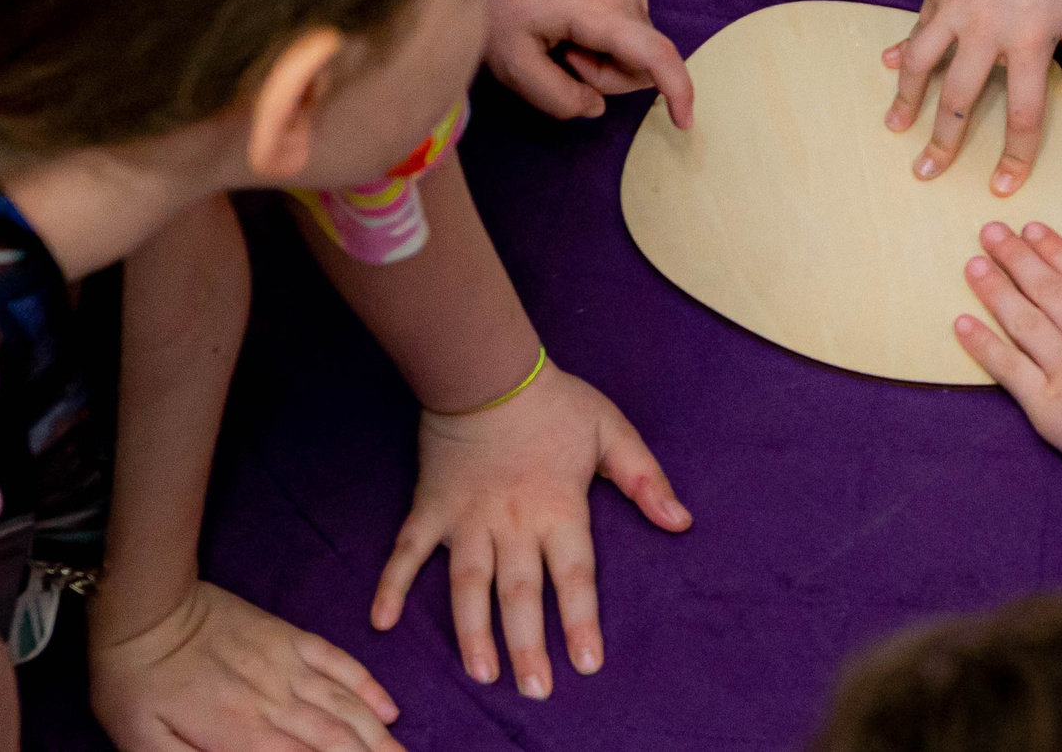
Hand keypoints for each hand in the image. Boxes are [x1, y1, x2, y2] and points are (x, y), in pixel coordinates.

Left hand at [92, 581, 401, 751]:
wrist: (144, 609)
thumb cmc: (133, 686)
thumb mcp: (144, 743)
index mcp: (242, 734)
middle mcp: (276, 702)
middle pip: (339, 742)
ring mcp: (288, 666)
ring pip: (347, 706)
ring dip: (380, 736)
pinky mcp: (289, 638)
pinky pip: (339, 662)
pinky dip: (368, 686)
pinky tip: (388, 708)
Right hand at [371, 362, 690, 699]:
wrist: (485, 369)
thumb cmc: (554, 402)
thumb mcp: (612, 432)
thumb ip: (645, 480)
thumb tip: (681, 522)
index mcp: (558, 509)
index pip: (574, 577)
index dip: (580, 622)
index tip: (586, 664)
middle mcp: (511, 524)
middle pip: (519, 595)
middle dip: (526, 646)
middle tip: (534, 690)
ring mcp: (465, 520)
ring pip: (467, 587)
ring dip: (472, 632)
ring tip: (481, 674)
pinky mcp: (429, 509)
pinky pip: (406, 552)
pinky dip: (391, 585)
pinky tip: (380, 622)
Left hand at [486, 0, 691, 126]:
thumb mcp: (512, 63)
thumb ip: (556, 98)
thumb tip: (595, 105)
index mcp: (603, 9)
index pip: (658, 55)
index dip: (678, 91)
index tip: (684, 121)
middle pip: (639, 56)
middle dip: (604, 70)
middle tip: (560, 55)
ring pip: (632, 35)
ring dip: (601, 47)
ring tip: (556, 26)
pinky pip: (624, 10)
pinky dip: (601, 23)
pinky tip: (564, 8)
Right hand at [885, 0, 1061, 195]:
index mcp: (1030, 43)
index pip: (1023, 115)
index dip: (1014, 156)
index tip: (1001, 185)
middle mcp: (986, 34)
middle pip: (957, 101)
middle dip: (941, 143)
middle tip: (926, 172)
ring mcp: (956, 10)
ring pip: (921, 66)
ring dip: (906, 99)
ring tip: (895, 126)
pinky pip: (917, 28)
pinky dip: (903, 50)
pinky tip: (891, 66)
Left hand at [954, 220, 1061, 482]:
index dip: (1057, 251)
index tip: (1033, 229)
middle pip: (1047, 289)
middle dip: (1016, 257)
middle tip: (989, 231)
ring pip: (1023, 320)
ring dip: (995, 290)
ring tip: (972, 265)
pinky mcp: (1045, 402)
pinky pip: (1007, 368)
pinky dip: (983, 345)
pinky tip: (961, 324)